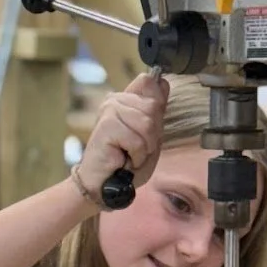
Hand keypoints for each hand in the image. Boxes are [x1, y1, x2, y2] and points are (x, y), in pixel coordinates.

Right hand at [77, 73, 169, 201]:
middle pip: (154, 106)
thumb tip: (162, 81)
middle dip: (152, 135)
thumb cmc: (125, 162)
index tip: (147, 128)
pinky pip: (137, 140)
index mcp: (126, 98)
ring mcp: (109, 110)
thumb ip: (156, 109)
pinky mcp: (106, 126)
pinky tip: (124, 159)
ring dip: (144, 147)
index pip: (150, 82)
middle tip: (137, 148)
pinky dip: (136, 156)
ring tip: (130, 154)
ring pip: (147, 124)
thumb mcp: (149, 134)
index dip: (157, 104)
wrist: (103, 184)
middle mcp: (115, 99)